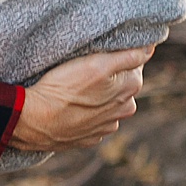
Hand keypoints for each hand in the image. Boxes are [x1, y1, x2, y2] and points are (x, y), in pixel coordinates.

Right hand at [12, 46, 151, 151]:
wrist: (34, 120)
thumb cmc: (64, 88)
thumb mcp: (97, 64)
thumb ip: (129, 56)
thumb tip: (151, 47)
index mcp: (130, 89)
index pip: (134, 64)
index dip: (117, 56)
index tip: (100, 54)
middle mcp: (124, 110)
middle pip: (121, 85)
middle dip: (109, 77)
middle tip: (85, 69)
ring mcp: (107, 127)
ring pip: (107, 104)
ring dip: (97, 96)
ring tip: (75, 88)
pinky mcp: (89, 138)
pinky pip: (93, 120)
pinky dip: (86, 112)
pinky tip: (71, 106)